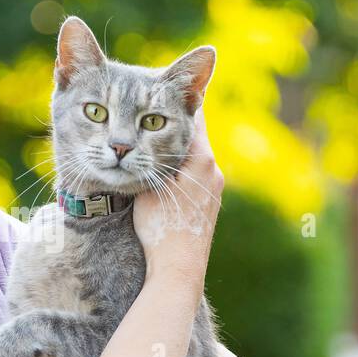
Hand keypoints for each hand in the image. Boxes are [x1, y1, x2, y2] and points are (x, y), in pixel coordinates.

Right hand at [133, 105, 224, 282]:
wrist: (179, 269)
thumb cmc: (160, 227)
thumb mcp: (150, 183)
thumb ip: (153, 153)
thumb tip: (143, 132)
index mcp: (200, 159)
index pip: (193, 115)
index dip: (174, 100)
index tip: (161, 87)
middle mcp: (213, 170)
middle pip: (194, 134)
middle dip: (173, 122)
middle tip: (150, 108)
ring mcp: (214, 189)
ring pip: (193, 157)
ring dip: (174, 147)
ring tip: (151, 140)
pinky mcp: (209, 205)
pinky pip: (194, 175)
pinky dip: (179, 168)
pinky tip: (162, 174)